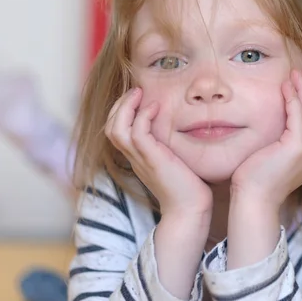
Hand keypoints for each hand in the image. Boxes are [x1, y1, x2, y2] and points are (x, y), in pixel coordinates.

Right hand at [105, 88, 212, 215]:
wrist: (191, 209)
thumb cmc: (190, 187)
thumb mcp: (176, 160)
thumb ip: (171, 146)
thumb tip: (182, 127)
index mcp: (138, 158)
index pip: (116, 130)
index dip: (120, 111)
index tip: (136, 97)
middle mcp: (135, 158)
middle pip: (109, 127)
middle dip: (119, 105)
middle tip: (135, 91)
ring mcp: (141, 159)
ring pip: (116, 129)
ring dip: (125, 107)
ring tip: (139, 93)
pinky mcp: (152, 160)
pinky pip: (137, 133)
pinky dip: (143, 116)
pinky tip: (156, 107)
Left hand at [231, 69, 301, 208]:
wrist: (253, 200)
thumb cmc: (255, 182)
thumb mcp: (271, 157)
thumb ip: (277, 142)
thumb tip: (272, 126)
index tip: (301, 83)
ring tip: (296, 73)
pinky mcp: (298, 148)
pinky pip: (297, 116)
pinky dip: (292, 99)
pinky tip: (286, 86)